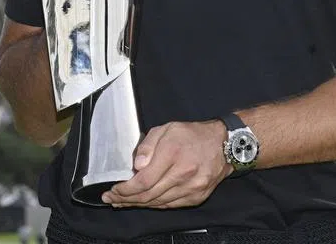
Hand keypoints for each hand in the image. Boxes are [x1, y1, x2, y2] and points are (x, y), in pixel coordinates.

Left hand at [101, 120, 230, 208]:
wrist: (223, 145)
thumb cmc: (192, 135)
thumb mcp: (166, 129)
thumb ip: (148, 146)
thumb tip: (136, 166)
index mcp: (172, 154)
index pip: (143, 181)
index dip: (125, 190)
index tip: (113, 190)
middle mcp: (183, 174)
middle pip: (148, 195)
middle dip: (126, 199)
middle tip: (112, 199)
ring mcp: (191, 188)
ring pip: (158, 203)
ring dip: (138, 204)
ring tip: (123, 202)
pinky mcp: (197, 197)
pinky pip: (171, 205)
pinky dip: (155, 205)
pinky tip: (144, 202)